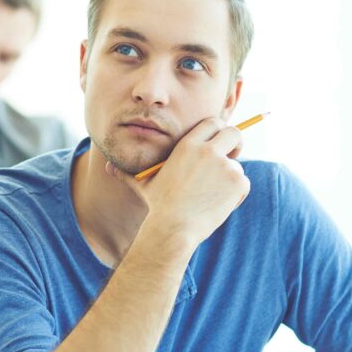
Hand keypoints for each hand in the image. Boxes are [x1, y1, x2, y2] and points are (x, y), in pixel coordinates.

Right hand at [106, 118, 250, 249]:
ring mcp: (225, 165)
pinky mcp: (237, 182)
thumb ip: (128, 173)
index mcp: (188, 144)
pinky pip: (244, 184)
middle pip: (235, 133)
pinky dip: (237, 195)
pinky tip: (220, 206)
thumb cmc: (158, 207)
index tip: (219, 142)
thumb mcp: (142, 185)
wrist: (173, 229)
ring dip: (231, 178)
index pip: (213, 122)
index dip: (219, 131)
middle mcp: (209, 150)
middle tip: (232, 157)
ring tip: (213, 197)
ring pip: (238, 165)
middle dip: (236, 144)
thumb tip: (107, 168)